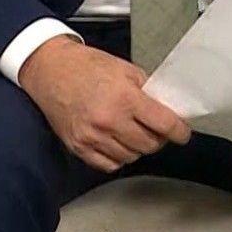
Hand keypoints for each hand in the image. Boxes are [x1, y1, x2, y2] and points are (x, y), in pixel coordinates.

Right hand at [18, 36, 191, 172]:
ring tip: (135, 133)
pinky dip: (118, 157)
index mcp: (124, 97)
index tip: (182, 133)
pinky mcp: (78, 147)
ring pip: (130, 157)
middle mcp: (108, 120)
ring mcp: (91, 137)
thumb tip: (165, 111)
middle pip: (148, 144)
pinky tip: (118, 143)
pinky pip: (108, 165)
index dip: (179, 131)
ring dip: (138, 148)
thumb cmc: (86, 66)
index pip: (163, 124)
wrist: (49, 70)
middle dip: (158, 138)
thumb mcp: (124, 69)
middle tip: (158, 130)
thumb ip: (146, 91)